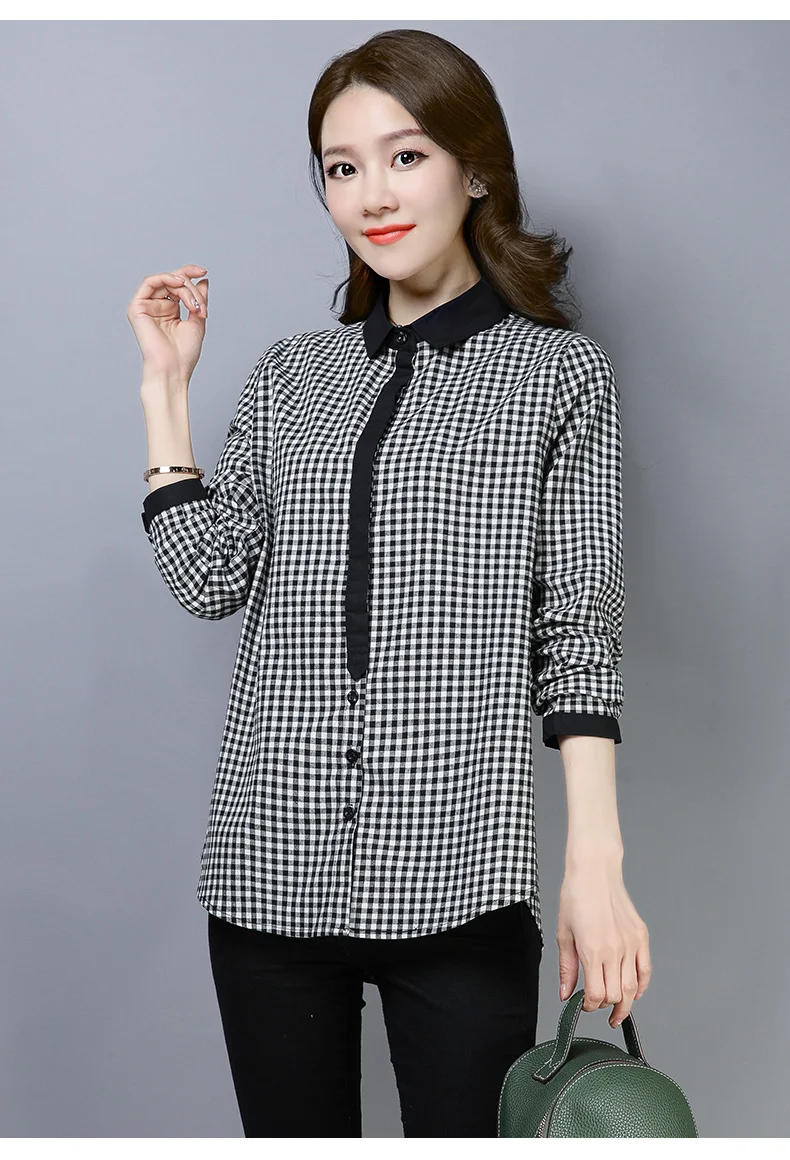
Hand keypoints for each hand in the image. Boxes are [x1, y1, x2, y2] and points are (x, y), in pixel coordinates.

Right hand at [126, 263, 208, 382]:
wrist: (173, 368)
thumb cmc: (184, 353)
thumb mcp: (197, 320)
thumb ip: (199, 299)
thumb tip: (203, 280)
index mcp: (170, 310)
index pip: (178, 285)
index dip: (190, 274)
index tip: (203, 272)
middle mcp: (157, 307)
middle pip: (173, 281)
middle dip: (190, 286)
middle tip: (200, 303)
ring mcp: (146, 307)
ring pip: (165, 281)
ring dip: (183, 288)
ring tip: (193, 304)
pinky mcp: (137, 308)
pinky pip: (149, 283)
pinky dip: (165, 279)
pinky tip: (177, 283)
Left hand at [557, 861, 650, 1028]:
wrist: (595, 871)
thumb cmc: (575, 897)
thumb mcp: (563, 933)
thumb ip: (567, 968)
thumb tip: (566, 994)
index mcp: (592, 950)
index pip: (597, 995)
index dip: (590, 1006)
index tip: (584, 1005)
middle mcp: (614, 950)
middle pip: (616, 996)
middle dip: (606, 1007)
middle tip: (598, 1007)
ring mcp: (630, 943)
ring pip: (632, 988)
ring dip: (625, 1004)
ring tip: (617, 1011)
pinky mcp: (641, 936)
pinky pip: (646, 970)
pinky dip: (641, 987)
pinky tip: (634, 993)